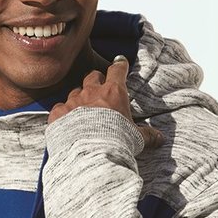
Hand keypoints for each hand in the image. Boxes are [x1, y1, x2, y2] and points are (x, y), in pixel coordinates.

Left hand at [47, 56, 163, 148]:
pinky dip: (62, 113)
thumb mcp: (136, 138)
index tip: (120, 62)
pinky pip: (59, 108)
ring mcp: (73, 102)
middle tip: (98, 88)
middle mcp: (92, 93)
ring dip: (78, 98)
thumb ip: (147, 135)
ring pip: (74, 92)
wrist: (89, 154)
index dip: (119, 65)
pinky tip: (65, 122)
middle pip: (92, 76)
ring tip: (81, 111)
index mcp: (114, 93)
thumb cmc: (116, 143)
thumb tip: (160, 138)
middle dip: (95, 80)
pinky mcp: (58, 114)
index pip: (118, 70)